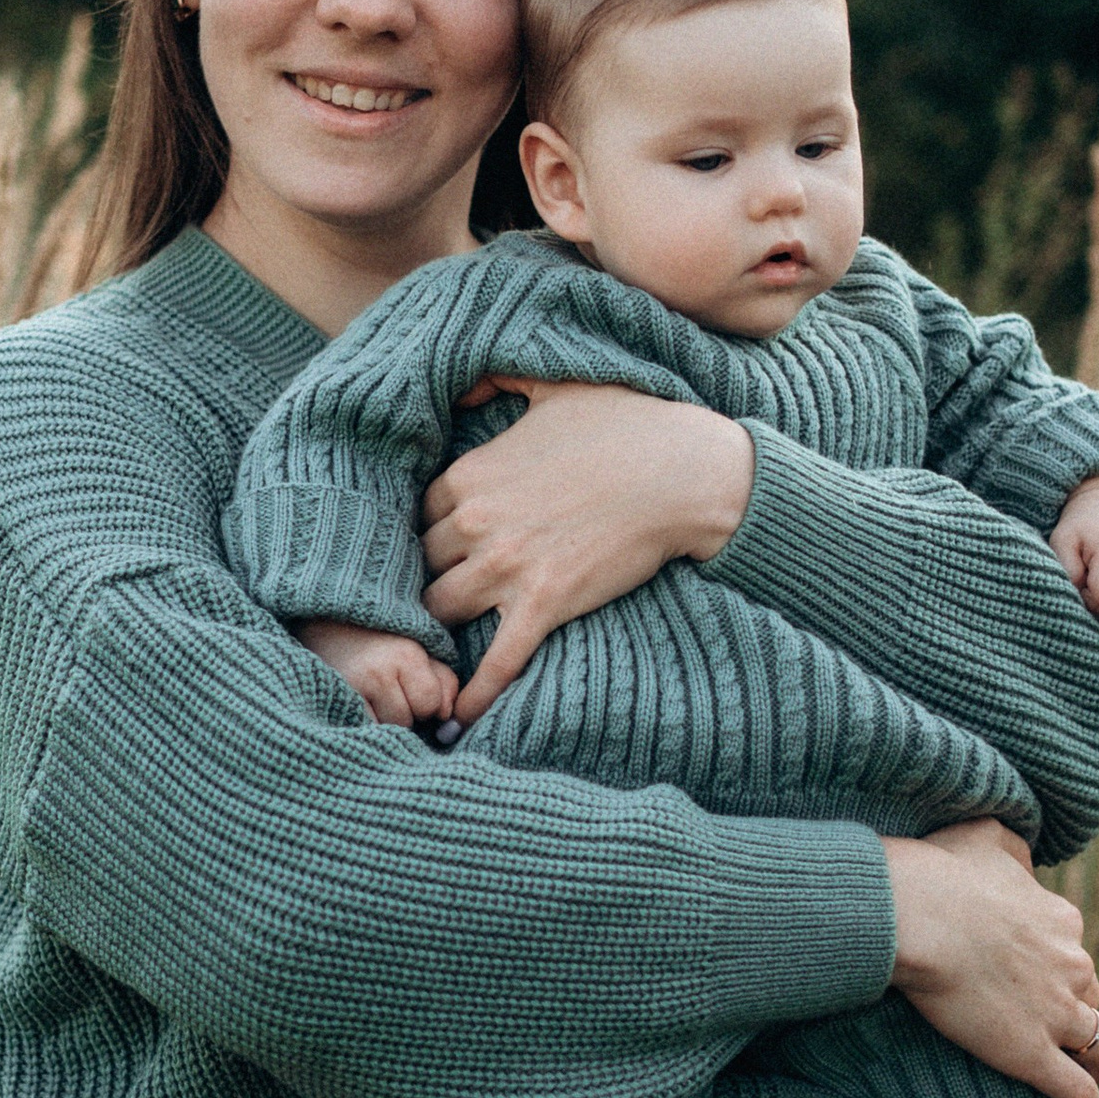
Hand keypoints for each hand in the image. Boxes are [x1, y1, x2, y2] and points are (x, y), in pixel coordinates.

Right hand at [293, 617, 460, 730]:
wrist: (324, 626)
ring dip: (383, 720)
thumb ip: (444, 681)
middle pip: (407, 720)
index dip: (426, 704)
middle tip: (387, 693)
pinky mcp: (333, 699)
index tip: (411, 691)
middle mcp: (380, 670)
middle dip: (403, 713)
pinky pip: (362, 730)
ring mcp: (353, 687)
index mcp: (407, 655)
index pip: (431, 705)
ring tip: (372, 699)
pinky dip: (364, 724)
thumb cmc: (379, 640)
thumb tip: (447, 717)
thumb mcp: (418, 651)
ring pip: (385, 729)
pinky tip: (359, 705)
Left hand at [420, 381, 755, 723]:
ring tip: (438, 649)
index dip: (430, 535)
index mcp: (467, 474)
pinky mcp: (543, 604)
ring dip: (441, 629)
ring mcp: (506, 566)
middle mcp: (474, 522)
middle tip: (441, 598)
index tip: (442, 550)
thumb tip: (462, 384)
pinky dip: (476, 692)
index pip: (418, 517)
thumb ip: (496, 380)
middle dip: (432, 579)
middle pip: (424, 566)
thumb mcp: (552, 385)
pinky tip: (459, 717)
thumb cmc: (623, 422)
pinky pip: (496, 659)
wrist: (680, 471)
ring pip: (440, 610)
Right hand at [880, 818, 1098, 1097]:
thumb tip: (1020, 850)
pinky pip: (1079, 1092)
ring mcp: (1057, 1014)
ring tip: (1079, 1073)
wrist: (919, 915)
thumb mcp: (986, 836)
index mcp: (1061, 921)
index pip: (1072, 949)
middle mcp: (1072, 966)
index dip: (1054, 965)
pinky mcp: (1034, 1054)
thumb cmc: (941, 872)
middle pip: (1091, 997)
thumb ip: (1011, 846)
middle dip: (1076, 1011)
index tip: (1029, 974)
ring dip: (1095, 1060)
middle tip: (1046, 1025)